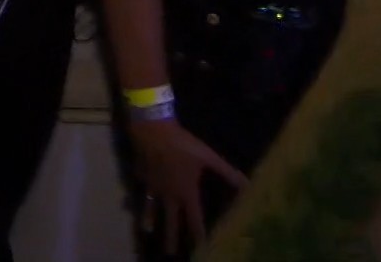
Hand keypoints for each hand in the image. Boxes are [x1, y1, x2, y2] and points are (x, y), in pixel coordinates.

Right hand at [128, 117, 246, 252]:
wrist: (153, 131)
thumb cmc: (183, 145)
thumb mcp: (208, 157)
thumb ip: (227, 172)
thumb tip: (248, 185)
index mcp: (186, 192)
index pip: (194, 218)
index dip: (199, 233)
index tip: (202, 247)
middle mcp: (169, 194)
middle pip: (170, 220)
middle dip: (171, 237)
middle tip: (169, 253)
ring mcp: (154, 186)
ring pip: (151, 207)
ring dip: (149, 219)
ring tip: (147, 230)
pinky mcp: (143, 175)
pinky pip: (141, 189)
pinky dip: (137, 195)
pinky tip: (132, 197)